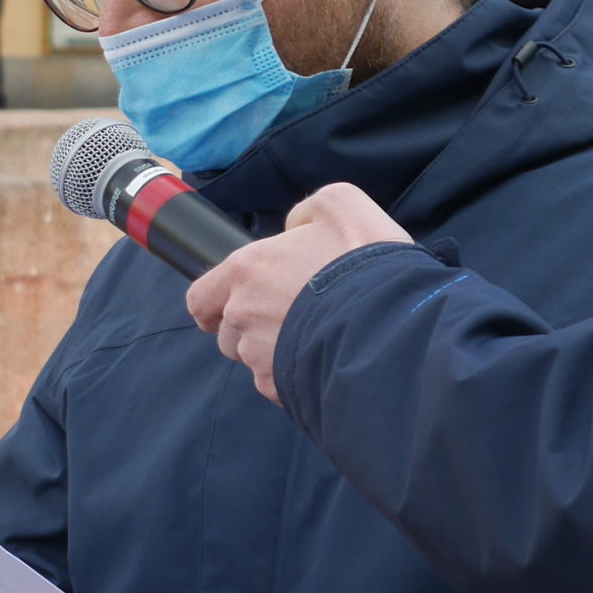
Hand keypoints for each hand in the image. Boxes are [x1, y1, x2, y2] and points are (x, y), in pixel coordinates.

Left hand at [187, 183, 410, 403]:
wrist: (392, 321)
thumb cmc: (364, 261)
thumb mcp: (340, 204)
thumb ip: (306, 213)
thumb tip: (294, 229)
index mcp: (246, 270)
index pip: (200, 298)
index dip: (210, 305)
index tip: (220, 311)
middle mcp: (243, 315)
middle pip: (227, 333)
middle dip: (249, 330)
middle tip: (288, 319)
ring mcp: (260, 356)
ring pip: (253, 361)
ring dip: (272, 353)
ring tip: (312, 339)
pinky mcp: (282, 388)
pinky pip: (278, 385)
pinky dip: (294, 377)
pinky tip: (324, 360)